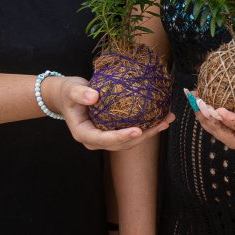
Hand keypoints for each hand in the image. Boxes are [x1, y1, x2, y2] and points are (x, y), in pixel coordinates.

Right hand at [56, 76, 173, 150]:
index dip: (122, 137)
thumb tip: (94, 96)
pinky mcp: (113, 131)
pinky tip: (161, 118)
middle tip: (161, 124)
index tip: (138, 130)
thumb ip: (79, 94)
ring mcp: (105, 137)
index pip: (105, 139)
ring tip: (167, 120)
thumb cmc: (69, 92)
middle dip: (143, 136)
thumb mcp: (71, 90)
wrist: (68, 95)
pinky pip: (131, 131)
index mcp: (84, 134)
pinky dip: (147, 126)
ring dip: (149, 132)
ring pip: (130, 141)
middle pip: (122, 144)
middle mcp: (96, 140)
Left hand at [189, 67, 234, 148]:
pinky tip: (202, 96)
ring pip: (227, 133)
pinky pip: (226, 121)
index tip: (219, 110)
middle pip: (234, 139)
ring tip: (196, 104)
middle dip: (215, 127)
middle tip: (201, 108)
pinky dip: (211, 112)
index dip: (234, 122)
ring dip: (209, 121)